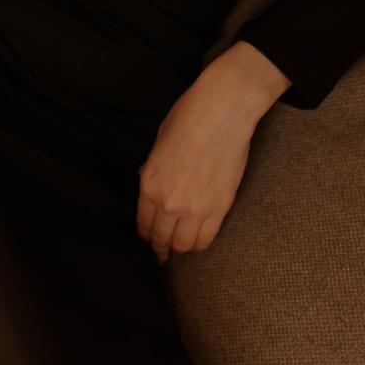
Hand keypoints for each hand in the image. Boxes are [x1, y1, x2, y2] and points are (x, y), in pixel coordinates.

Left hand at [136, 64, 258, 264]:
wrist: (221, 112)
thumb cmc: (187, 118)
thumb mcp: (159, 143)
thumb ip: (152, 169)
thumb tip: (149, 182)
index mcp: (149, 183)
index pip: (143, 224)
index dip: (146, 235)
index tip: (150, 239)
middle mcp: (168, 202)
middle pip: (162, 239)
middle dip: (161, 247)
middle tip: (163, 252)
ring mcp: (195, 208)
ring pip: (184, 245)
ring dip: (181, 247)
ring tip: (182, 244)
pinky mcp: (219, 208)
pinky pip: (206, 239)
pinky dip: (201, 243)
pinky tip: (199, 239)